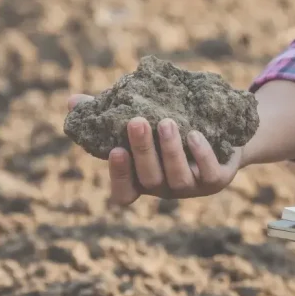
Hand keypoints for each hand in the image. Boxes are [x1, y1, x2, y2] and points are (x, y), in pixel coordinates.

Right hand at [68, 94, 243, 205]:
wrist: (222, 130)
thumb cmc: (172, 125)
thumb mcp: (141, 118)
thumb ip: (108, 114)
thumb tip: (72, 102)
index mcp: (143, 178)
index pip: (125, 193)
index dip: (119, 177)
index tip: (114, 150)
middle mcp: (166, 188)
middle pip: (150, 180)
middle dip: (143, 152)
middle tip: (137, 121)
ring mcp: (192, 187)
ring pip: (178, 178)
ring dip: (170, 151)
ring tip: (166, 122)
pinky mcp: (218, 179)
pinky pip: (209, 173)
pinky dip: (201, 155)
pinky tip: (194, 134)